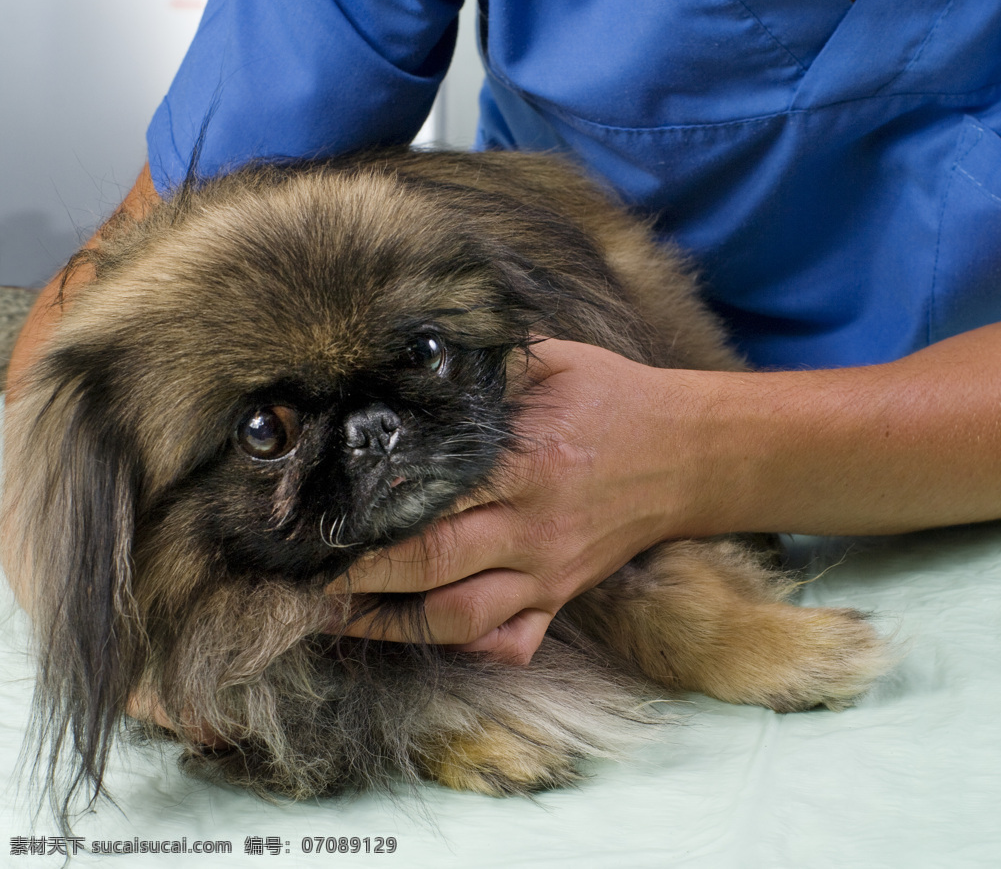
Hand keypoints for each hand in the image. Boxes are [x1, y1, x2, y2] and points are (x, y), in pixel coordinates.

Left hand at [326, 339, 699, 663]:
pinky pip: (509, 642)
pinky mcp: (561, 596)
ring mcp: (549, 570)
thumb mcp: (554, 363)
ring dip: (391, 626)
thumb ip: (486, 370)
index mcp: (528, 461)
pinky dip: (465, 648)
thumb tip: (410, 361)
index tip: (314, 518)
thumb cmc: (614, 400)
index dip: (366, 512)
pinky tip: (423, 636)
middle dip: (357, 576)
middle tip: (300, 576)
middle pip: (431, 564)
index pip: (431, 495)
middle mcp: (535, 525)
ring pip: (460, 618)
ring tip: (335, 618)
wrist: (690, 453)